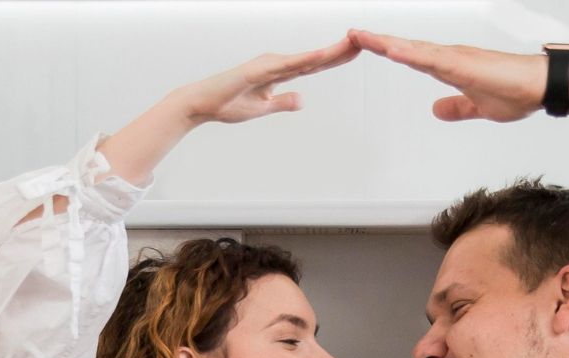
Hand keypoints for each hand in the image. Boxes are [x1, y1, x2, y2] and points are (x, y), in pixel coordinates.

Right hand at [175, 38, 359, 125]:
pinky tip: (320, 56)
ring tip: (352, 44)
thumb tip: (302, 100)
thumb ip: (283, 102)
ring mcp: (267, 65)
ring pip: (305, 58)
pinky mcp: (257, 72)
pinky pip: (286, 67)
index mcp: (279, 71)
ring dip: (329, 51)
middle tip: (365, 39)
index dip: (336, 57)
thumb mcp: (264, 108)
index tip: (357, 51)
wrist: (203, 105)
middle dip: (340, 49)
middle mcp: (277, 63)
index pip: (314, 64)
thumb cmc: (229, 104)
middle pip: (315, 57)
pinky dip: (304, 61)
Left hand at [350, 30, 547, 122]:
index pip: (413, 57)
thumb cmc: (515, 93)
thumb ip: (456, 108)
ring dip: (387, 44)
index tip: (368, 45)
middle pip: (407, 49)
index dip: (390, 51)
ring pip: (413, 50)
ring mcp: (455, 58)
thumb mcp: (478, 107)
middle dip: (379, 42)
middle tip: (353, 34)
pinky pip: (431, 59)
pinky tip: (392, 51)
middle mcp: (449, 57)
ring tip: (362, 37)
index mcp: (451, 67)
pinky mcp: (463, 64)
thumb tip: (436, 111)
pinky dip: (410, 54)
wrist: (538, 86)